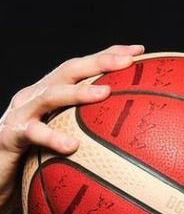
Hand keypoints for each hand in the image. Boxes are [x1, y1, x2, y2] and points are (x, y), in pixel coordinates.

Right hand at [0, 43, 145, 213]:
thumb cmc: (33, 161)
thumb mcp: (66, 144)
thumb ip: (91, 136)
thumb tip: (134, 145)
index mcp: (51, 94)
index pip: (82, 68)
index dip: (108, 56)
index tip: (140, 52)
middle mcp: (35, 97)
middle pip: (68, 71)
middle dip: (99, 62)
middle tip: (128, 62)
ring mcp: (21, 113)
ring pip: (50, 95)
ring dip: (78, 92)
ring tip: (105, 93)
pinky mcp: (10, 135)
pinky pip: (32, 133)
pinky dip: (51, 137)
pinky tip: (72, 146)